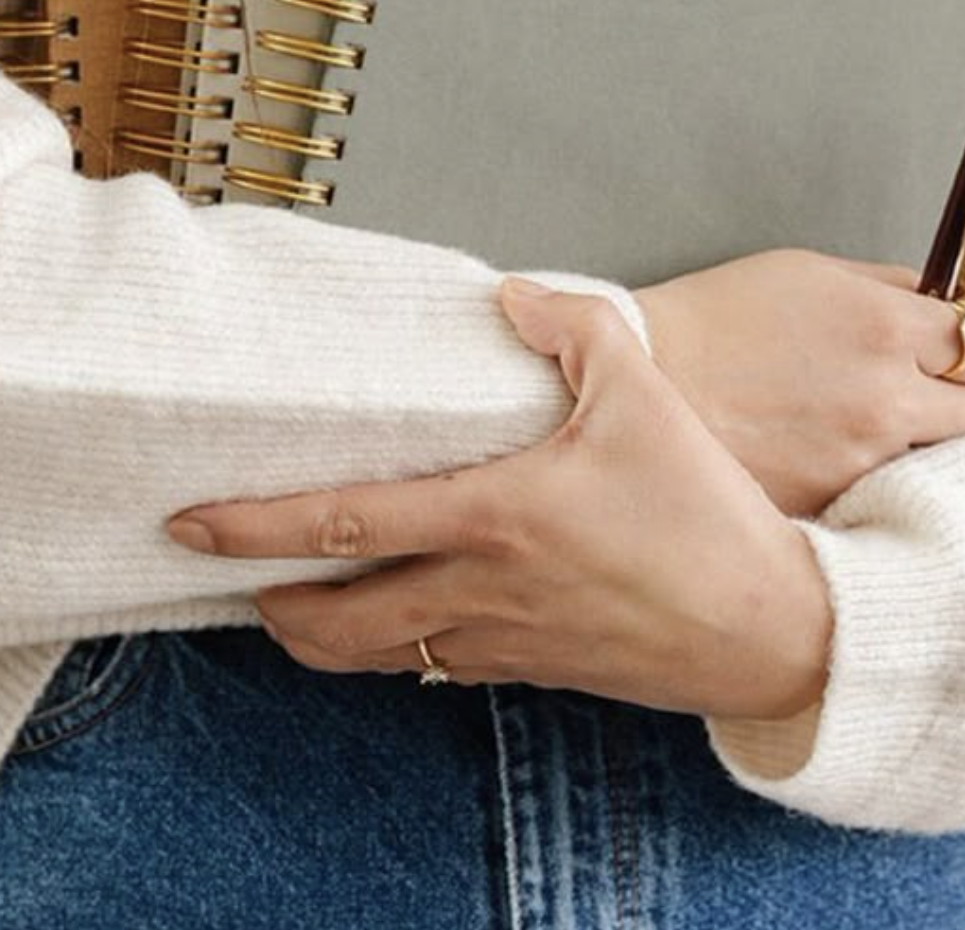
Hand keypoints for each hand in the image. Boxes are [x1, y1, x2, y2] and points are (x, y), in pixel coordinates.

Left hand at [166, 278, 831, 720]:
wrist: (770, 628)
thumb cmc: (706, 515)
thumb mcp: (643, 393)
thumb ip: (571, 327)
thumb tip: (508, 295)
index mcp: (496, 518)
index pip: (346, 523)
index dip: (256, 527)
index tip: (193, 521)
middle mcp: (482, 591)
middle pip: (335, 622)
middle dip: (269, 605)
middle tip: (230, 577)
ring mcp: (504, 642)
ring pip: (378, 657)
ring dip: (321, 635)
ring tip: (296, 601)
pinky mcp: (535, 670)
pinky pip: (437, 667)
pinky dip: (394, 647)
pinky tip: (401, 616)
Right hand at [635, 248, 964, 516]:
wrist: (637, 385)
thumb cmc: (716, 320)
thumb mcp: (808, 273)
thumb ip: (894, 288)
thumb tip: (964, 302)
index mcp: (885, 328)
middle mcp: (886, 402)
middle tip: (939, 393)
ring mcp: (861, 465)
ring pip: (946, 462)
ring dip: (928, 446)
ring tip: (877, 431)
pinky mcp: (832, 510)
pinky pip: (888, 498)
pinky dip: (879, 484)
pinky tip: (843, 464)